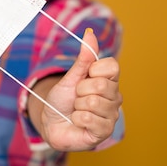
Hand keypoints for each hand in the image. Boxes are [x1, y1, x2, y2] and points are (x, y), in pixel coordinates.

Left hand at [38, 29, 121, 150]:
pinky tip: (78, 121)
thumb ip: (84, 57)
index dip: (94, 69)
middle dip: (80, 90)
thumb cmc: (63, 99)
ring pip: (93, 103)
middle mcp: (114, 97)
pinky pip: (89, 118)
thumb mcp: (71, 76)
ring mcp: (112, 115)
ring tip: (77, 110)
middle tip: (77, 96)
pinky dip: (77, 118)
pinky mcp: (105, 132)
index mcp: (109, 80)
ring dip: (77, 106)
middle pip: (100, 85)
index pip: (112, 66)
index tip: (85, 76)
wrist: (52, 121)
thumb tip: (90, 34)